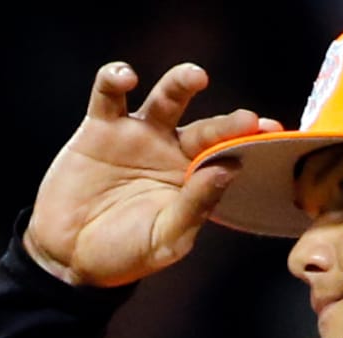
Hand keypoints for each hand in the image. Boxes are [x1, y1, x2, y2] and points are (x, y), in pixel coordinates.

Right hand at [24, 61, 280, 286]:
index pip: (231, 157)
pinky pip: (109, 96)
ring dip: (181, 83)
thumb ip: (196, 205)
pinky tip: (126, 78)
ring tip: (196, 77)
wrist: (69, 256)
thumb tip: (229, 169)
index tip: (273, 135)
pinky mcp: (100, 128)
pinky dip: (115, 80)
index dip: (252, 144)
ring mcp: (139, 136)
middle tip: (248, 119)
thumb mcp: (166, 238)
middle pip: (207, 128)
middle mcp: (173, 152)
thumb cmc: (126, 253)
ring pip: (165, 100)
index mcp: (196, 180)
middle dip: (228, 122)